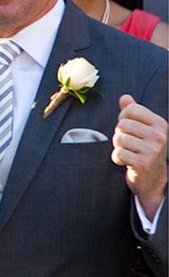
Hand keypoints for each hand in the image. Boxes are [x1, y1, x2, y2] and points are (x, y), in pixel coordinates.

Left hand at [113, 94, 167, 214]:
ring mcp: (152, 150)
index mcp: (160, 124)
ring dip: (118, 147)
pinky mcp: (143, 163)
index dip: (122, 118)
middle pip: (122, 125)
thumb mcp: (143, 129)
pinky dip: (117, 158)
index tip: (129, 129)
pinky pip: (117, 153)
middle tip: (129, 144)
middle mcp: (159, 136)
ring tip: (129, 153)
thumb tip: (124, 97)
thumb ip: (134, 113)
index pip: (131, 109)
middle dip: (120, 135)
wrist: (153, 179)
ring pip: (118, 139)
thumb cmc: (145, 150)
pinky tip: (127, 162)